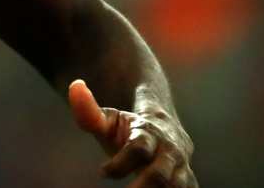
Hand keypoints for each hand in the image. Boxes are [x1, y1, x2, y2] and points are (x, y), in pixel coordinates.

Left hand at [69, 79, 196, 186]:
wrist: (160, 128)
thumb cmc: (126, 127)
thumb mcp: (107, 118)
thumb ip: (88, 110)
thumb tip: (75, 85)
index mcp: (149, 130)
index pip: (138, 148)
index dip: (120, 163)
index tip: (101, 172)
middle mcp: (170, 149)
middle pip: (160, 173)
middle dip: (141, 187)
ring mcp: (182, 166)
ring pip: (179, 186)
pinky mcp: (188, 179)